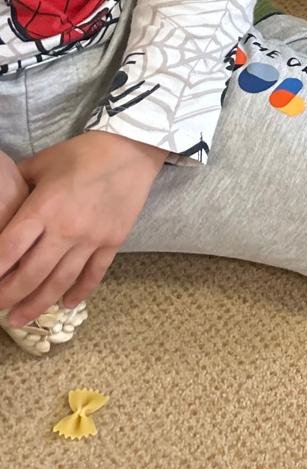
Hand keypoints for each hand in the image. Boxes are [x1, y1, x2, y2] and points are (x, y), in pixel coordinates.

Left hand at [0, 131, 167, 325]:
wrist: (132, 149)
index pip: (9, 249)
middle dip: (9, 296)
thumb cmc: (83, 153)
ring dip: (38, 304)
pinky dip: (79, 292)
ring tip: (21, 319)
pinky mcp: (113, 242)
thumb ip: (18, 185)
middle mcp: (66, 229)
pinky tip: (66, 305)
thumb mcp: (42, 163)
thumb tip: (1, 199)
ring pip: (60, 281)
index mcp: (44, 208)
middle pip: (32, 274)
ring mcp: (92, 238)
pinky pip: (94, 274)